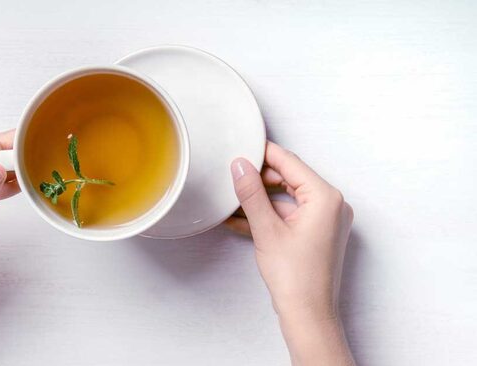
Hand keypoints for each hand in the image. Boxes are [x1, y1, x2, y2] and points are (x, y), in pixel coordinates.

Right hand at [226, 141, 354, 365]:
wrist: (308, 315)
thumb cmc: (296, 279)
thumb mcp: (266, 229)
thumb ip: (251, 193)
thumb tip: (241, 166)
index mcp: (325, 198)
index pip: (290, 162)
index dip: (263, 154)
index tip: (243, 148)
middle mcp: (332, 205)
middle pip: (290, 178)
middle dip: (260, 179)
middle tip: (233, 178)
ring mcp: (326, 219)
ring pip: (288, 197)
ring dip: (261, 198)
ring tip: (233, 201)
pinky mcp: (318, 233)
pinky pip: (291, 213)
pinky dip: (270, 214)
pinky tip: (242, 219)